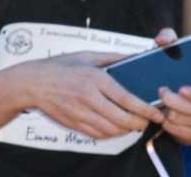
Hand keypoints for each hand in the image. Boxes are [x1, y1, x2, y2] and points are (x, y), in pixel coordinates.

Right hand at [19, 51, 164, 139]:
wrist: (32, 83)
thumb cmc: (60, 67)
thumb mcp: (86, 56)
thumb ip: (113, 57)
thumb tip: (135, 57)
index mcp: (94, 79)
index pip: (127, 99)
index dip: (146, 109)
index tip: (157, 112)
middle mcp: (88, 98)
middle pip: (123, 119)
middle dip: (140, 122)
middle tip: (147, 119)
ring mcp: (81, 113)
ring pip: (113, 130)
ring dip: (127, 129)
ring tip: (133, 122)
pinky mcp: (75, 124)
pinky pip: (100, 135)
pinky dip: (113, 133)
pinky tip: (116, 126)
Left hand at [152, 26, 190, 143]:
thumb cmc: (183, 71)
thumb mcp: (177, 53)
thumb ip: (170, 39)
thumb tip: (161, 40)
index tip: (182, 88)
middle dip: (174, 102)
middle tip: (161, 91)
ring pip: (182, 121)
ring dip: (168, 113)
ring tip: (159, 102)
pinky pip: (177, 132)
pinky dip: (167, 124)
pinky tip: (160, 114)